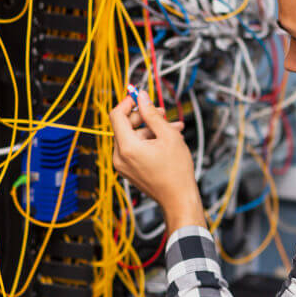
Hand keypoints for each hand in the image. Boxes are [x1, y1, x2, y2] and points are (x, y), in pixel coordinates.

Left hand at [110, 92, 204, 230]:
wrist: (179, 199)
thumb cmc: (176, 172)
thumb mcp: (168, 135)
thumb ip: (152, 114)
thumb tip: (142, 97)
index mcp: (127, 147)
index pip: (116, 115)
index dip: (128, 102)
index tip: (140, 97)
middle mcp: (120, 157)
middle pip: (124, 126)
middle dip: (143, 117)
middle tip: (162, 113)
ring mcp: (123, 165)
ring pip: (132, 137)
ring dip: (150, 129)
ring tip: (172, 129)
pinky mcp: (128, 170)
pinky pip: (134, 149)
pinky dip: (147, 141)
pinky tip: (166, 140)